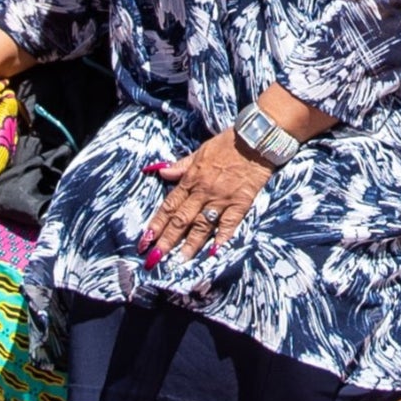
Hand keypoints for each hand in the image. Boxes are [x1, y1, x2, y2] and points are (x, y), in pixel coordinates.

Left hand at [143, 131, 274, 266]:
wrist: (255, 139)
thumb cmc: (227, 144)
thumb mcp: (199, 151)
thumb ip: (181, 166)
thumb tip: (161, 172)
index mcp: (191, 179)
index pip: (169, 205)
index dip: (156, 224)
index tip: (145, 239)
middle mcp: (203, 191)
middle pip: (181, 219)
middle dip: (167, 240)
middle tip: (155, 258)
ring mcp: (222, 198)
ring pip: (202, 225)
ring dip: (190, 244)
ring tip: (179, 261)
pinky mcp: (241, 202)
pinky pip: (229, 222)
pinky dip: (222, 237)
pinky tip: (214, 251)